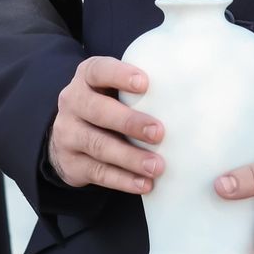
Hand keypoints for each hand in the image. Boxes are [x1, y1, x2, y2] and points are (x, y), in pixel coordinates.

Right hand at [48, 56, 164, 193]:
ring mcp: (67, 134)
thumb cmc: (108, 105)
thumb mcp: (114, 89)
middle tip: (158, 133)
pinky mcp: (71, 163)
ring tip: (156, 166)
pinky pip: (98, 172)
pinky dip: (123, 180)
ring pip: (98, 145)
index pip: (98, 70)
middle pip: (98, 110)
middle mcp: (72, 103)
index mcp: (86, 78)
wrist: (71, 137)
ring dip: (130, 157)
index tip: (145, 83)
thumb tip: (186, 93)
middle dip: (129, 122)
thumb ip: (138, 89)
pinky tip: (144, 183)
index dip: (119, 75)